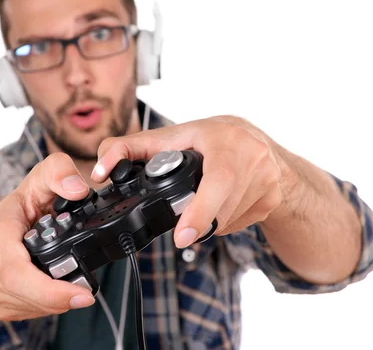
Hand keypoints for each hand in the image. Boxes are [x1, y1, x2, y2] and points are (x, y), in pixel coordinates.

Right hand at [0, 153, 95, 320]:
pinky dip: (45, 305)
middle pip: (26, 295)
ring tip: (72, 285)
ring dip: (55, 302)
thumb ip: (59, 172)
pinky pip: (26, 312)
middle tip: (87, 294)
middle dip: (60, 299)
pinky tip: (53, 289)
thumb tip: (78, 189)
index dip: (49, 289)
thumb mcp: (38, 180)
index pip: (17, 272)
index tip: (80, 293)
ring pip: (29, 307)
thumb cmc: (13, 209)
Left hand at [92, 116, 287, 247]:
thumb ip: (127, 149)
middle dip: (199, 219)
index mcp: (224, 139)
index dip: (200, 209)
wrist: (256, 140)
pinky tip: (222, 203)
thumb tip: (99, 172)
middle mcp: (253, 157)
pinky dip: (225, 220)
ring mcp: (268, 179)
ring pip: (229, 220)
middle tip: (184, 230)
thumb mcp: (167, 136)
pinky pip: (242, 223)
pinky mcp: (273, 197)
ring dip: (210, 220)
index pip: (217, 180)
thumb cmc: (208, 138)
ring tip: (204, 201)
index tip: (182, 236)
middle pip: (220, 209)